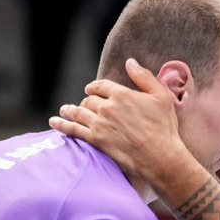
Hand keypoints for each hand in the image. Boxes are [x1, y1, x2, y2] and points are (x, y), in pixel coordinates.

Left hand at [49, 58, 186, 180]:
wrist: (160, 156)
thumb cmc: (164, 128)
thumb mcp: (162, 97)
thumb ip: (144, 77)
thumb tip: (130, 62)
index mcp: (122, 94)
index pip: (101, 86)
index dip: (95, 87)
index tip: (92, 90)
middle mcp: (107, 107)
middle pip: (89, 100)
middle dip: (86, 101)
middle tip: (84, 105)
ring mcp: (99, 124)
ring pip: (78, 112)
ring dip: (70, 110)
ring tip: (65, 110)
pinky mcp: (95, 140)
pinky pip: (72, 129)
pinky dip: (61, 124)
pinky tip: (55, 122)